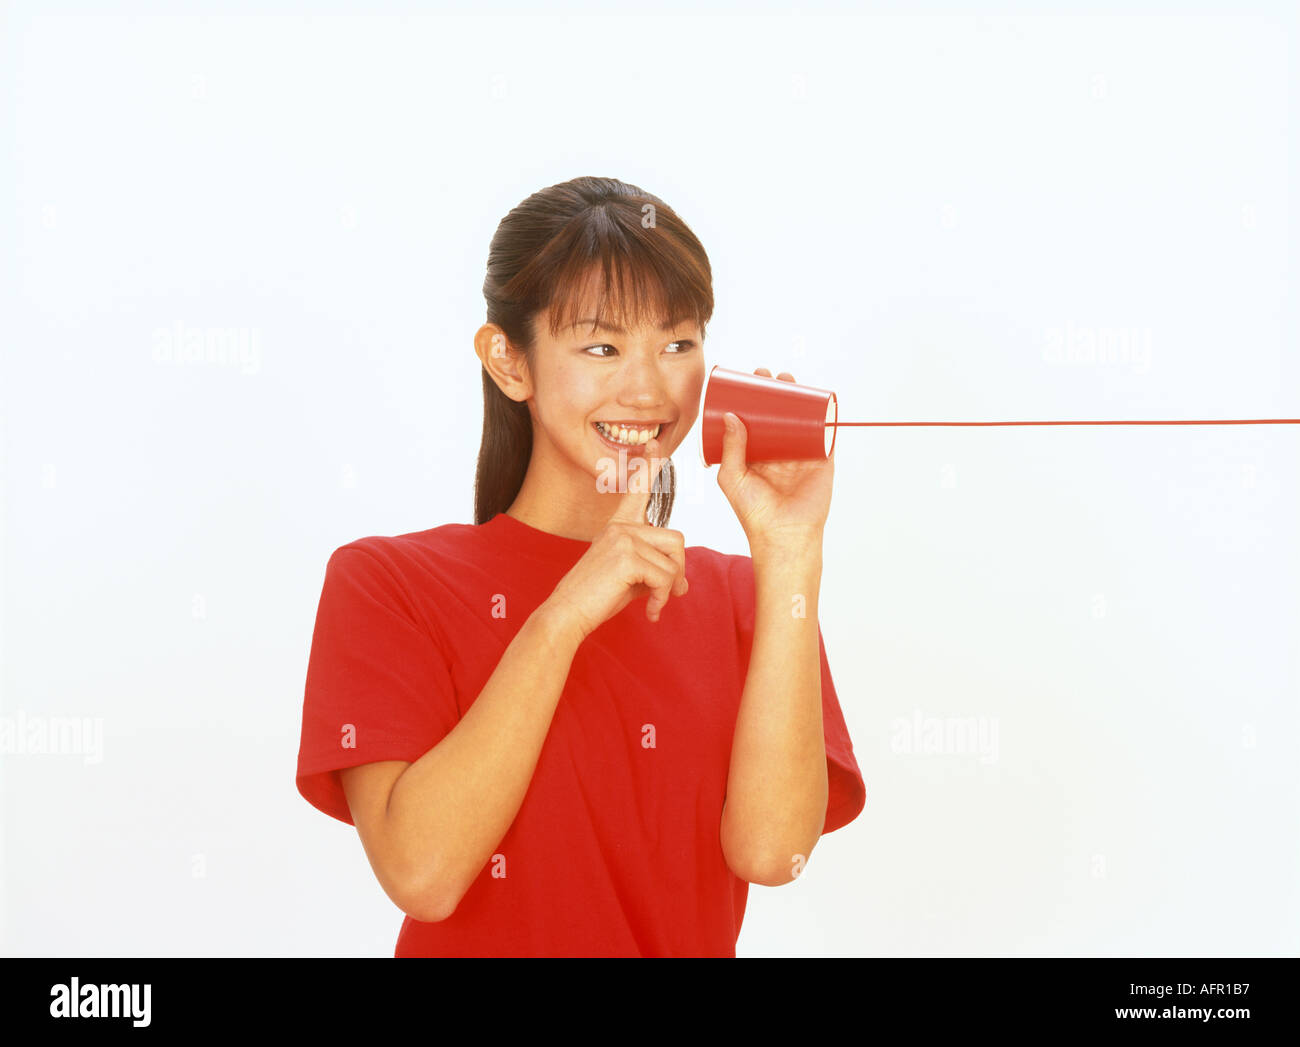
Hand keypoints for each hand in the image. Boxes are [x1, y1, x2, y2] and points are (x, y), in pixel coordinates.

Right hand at [544, 436, 689, 637]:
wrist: (569, 614)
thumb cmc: (597, 598)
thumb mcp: (631, 577)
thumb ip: (655, 569)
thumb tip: (683, 582)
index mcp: (619, 526)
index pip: (637, 489)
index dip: (650, 465)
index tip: (656, 443)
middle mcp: (621, 526)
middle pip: (676, 538)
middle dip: (679, 569)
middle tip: (671, 592)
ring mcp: (623, 538)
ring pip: (674, 559)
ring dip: (671, 587)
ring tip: (655, 603)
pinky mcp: (626, 556)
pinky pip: (666, 576)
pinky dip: (663, 598)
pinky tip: (650, 611)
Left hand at [716, 368, 834, 551]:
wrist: (784, 535)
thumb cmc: (754, 512)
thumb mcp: (732, 477)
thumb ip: (731, 448)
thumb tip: (730, 416)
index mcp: (757, 456)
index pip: (755, 420)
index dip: (752, 400)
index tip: (747, 381)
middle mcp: (779, 453)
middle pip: (778, 414)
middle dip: (775, 392)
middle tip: (767, 375)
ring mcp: (801, 455)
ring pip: (801, 419)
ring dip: (798, 396)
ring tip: (789, 379)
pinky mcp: (821, 460)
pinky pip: (825, 433)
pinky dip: (826, 414)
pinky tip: (820, 396)